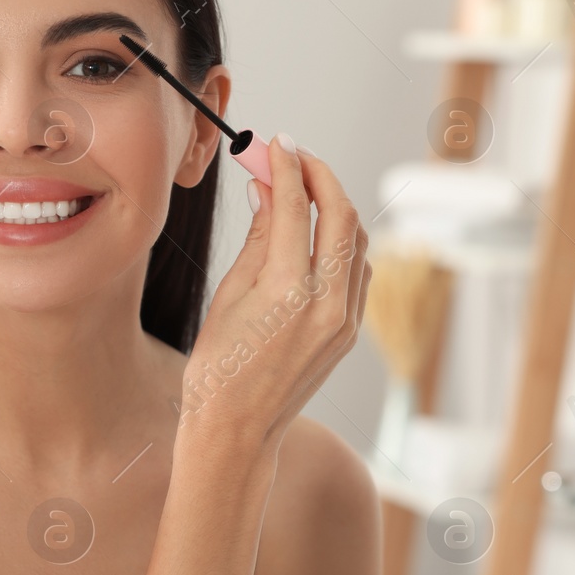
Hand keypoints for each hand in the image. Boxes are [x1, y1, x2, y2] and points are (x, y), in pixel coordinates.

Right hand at [178, 136, 370, 446]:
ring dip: (333, 206)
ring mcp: (344, 320)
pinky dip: (341, 241)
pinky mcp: (349, 331)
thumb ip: (256, 237)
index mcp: (287, 291)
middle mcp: (325, 303)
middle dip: (319, 175)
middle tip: (295, 156)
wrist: (236, 431)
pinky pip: (357, 270)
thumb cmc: (217, 367)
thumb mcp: (228, 294)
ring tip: (303, 188)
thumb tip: (266, 189)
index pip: (295, 206)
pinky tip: (316, 231)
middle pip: (339, 214)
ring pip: (354, 240)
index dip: (287, 166)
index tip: (277, 143)